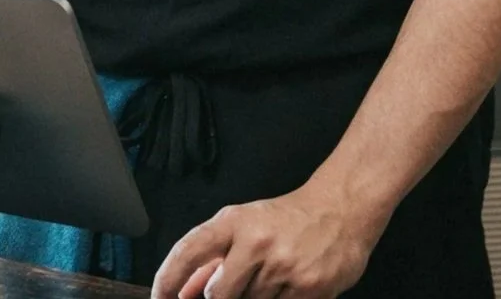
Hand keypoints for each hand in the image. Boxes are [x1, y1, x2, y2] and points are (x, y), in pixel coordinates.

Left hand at [152, 181, 384, 298]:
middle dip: (222, 297)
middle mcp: (255, 242)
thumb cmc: (284, 220)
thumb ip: (210, 261)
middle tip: (241, 283)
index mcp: (233, 222)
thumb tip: (181, 293)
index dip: (167, 279)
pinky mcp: (309, 289)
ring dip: (254, 298)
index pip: (188, 251)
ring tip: (272, 275)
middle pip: (218, 294)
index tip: (160, 298)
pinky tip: (288, 285)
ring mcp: (283, 267)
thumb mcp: (242, 227)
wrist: (340, 210)